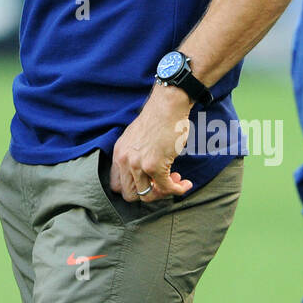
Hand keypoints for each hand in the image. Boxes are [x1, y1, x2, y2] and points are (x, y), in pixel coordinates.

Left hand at [111, 83, 194, 201]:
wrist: (167, 107)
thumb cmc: (157, 120)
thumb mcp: (135, 140)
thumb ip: (134, 158)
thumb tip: (146, 178)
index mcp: (118, 154)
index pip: (117, 186)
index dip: (133, 189)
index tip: (149, 183)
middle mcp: (124, 161)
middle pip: (129, 195)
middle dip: (148, 193)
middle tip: (163, 184)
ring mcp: (138, 165)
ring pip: (146, 196)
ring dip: (163, 193)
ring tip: (175, 181)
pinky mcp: (155, 166)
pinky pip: (166, 188)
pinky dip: (177, 190)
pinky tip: (185, 184)